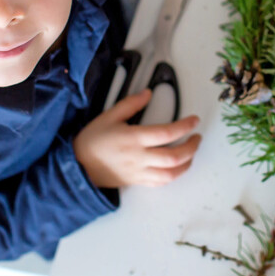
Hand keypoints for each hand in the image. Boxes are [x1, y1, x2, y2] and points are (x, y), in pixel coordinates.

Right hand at [74, 89, 201, 187]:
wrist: (77, 166)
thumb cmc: (92, 141)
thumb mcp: (109, 116)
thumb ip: (131, 104)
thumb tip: (148, 93)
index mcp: (133, 138)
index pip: (167, 133)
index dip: (185, 126)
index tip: (194, 121)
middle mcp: (139, 157)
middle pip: (174, 156)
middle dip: (191, 147)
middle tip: (197, 138)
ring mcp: (138, 172)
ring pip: (170, 174)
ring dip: (186, 164)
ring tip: (191, 154)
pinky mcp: (136, 181)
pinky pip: (160, 182)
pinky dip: (173, 176)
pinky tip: (177, 168)